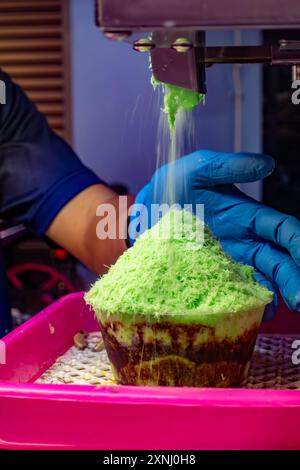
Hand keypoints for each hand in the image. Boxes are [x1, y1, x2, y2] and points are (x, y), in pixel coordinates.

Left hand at [130, 150, 299, 315]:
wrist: (144, 211)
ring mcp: (228, 262)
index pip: (283, 231)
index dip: (298, 244)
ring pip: (262, 282)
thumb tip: (267, 164)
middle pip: (279, 262)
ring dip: (275, 297)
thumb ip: (229, 167)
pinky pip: (234, 294)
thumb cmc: (174, 187)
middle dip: (293, 279)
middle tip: (299, 299)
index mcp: (248, 216)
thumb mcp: (198, 170)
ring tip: (281, 310)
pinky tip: (252, 316)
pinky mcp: (209, 277)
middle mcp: (244, 242)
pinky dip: (247, 306)